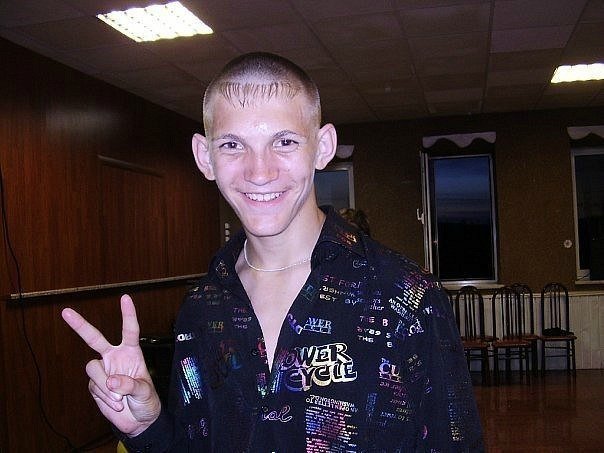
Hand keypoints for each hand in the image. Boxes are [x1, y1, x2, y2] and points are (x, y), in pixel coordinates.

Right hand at [62, 294, 160, 435]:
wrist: (138, 420)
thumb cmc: (146, 401)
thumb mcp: (145, 393)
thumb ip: (130, 385)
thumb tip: (112, 381)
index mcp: (131, 353)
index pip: (130, 330)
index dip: (128, 314)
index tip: (125, 297)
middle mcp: (114, 357)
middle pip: (94, 338)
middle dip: (80, 325)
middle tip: (66, 312)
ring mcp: (103, 370)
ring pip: (93, 368)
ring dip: (105, 386)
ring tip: (120, 399)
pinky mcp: (95, 384)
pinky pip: (94, 386)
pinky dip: (104, 397)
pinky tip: (115, 404)